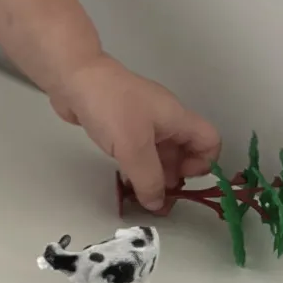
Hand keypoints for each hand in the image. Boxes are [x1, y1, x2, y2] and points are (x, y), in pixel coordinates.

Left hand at [49, 54, 220, 211]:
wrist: (73, 79)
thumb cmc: (109, 104)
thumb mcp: (133, 147)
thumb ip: (148, 179)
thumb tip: (156, 203)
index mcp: (177, 118)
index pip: (210, 141)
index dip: (203, 164)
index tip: (181, 180)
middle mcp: (164, 120)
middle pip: (184, 152)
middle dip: (175, 178)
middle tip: (158, 201)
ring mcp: (142, 122)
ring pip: (159, 154)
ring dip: (154, 176)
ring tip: (142, 198)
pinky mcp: (122, 126)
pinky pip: (138, 152)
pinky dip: (136, 168)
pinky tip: (126, 181)